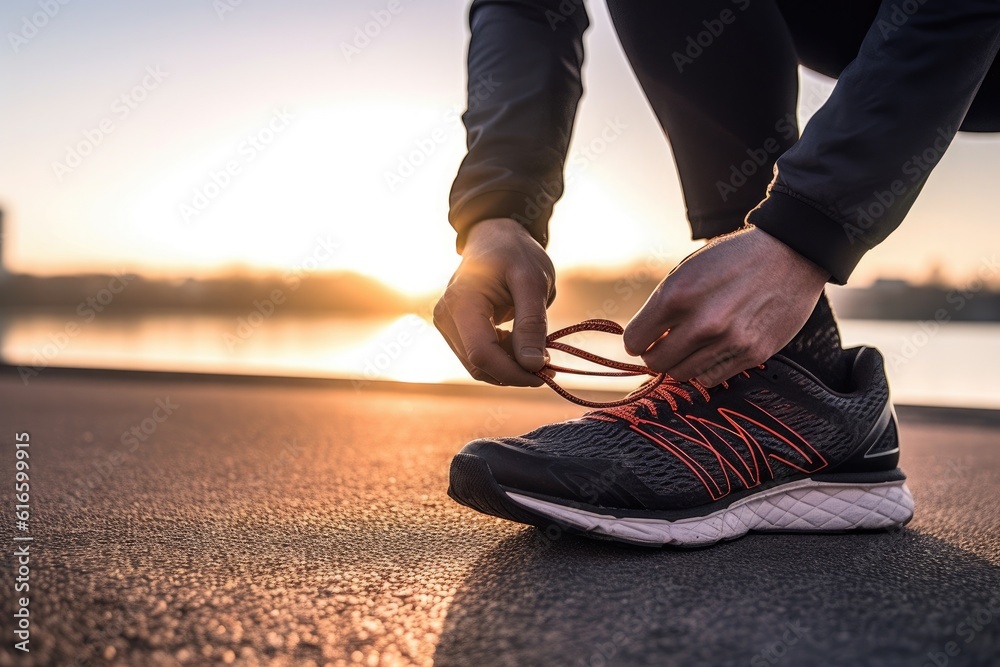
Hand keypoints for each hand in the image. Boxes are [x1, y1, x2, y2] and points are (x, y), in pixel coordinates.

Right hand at [434, 218, 554, 385]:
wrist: (495, 238)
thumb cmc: (516, 254)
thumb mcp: (533, 283)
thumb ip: (531, 324)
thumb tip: (532, 365)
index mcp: (462, 302)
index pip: (482, 355)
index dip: (513, 372)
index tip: (545, 373)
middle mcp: (446, 316)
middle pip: (479, 365)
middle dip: (514, 372)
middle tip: (547, 363)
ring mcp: (446, 324)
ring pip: (478, 366)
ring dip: (509, 366)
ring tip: (534, 346)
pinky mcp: (453, 330)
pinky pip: (477, 357)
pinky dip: (501, 358)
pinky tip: (518, 342)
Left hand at [623, 227, 829, 385]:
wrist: (789, 255)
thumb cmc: (732, 260)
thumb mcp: (687, 270)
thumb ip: (663, 306)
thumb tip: (642, 341)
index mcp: (677, 295)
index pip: (635, 341)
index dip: (638, 339)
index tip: (646, 337)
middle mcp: (702, 323)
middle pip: (657, 363)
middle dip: (656, 354)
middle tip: (666, 344)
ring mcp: (729, 342)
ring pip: (683, 374)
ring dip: (682, 362)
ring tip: (693, 344)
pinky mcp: (752, 354)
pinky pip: (712, 378)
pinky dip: (707, 368)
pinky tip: (714, 349)